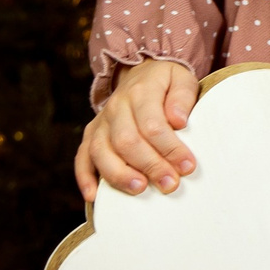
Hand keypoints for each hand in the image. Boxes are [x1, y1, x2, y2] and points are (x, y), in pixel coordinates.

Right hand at [75, 59, 199, 201]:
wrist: (142, 73)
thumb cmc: (166, 82)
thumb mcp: (182, 79)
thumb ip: (182, 97)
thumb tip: (178, 120)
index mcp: (140, 92)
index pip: (152, 124)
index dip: (170, 148)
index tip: (187, 165)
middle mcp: (116, 107)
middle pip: (126, 141)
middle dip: (149, 166)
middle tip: (170, 183)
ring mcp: (101, 123)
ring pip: (101, 151)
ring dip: (120, 174)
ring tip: (140, 189)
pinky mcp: (91, 135)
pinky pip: (82, 157)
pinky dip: (85, 178)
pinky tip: (93, 196)